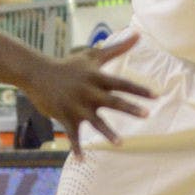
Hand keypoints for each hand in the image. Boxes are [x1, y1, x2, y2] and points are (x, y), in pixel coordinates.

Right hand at [21, 33, 153, 158]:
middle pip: (112, 101)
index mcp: (97, 78)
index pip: (122, 84)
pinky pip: (73, 135)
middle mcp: (89, 92)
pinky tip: (82, 161)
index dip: (139, 89)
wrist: (38, 74)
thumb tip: (139, 34)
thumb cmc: (69, 65)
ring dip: (107, 132)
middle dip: (129, 107)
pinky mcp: (65, 117)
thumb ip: (118, 48)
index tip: (156, 96)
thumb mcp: (92, 55)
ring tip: (120, 143)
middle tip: (146, 114)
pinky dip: (76, 148)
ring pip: (95, 121)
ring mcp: (77, 105)